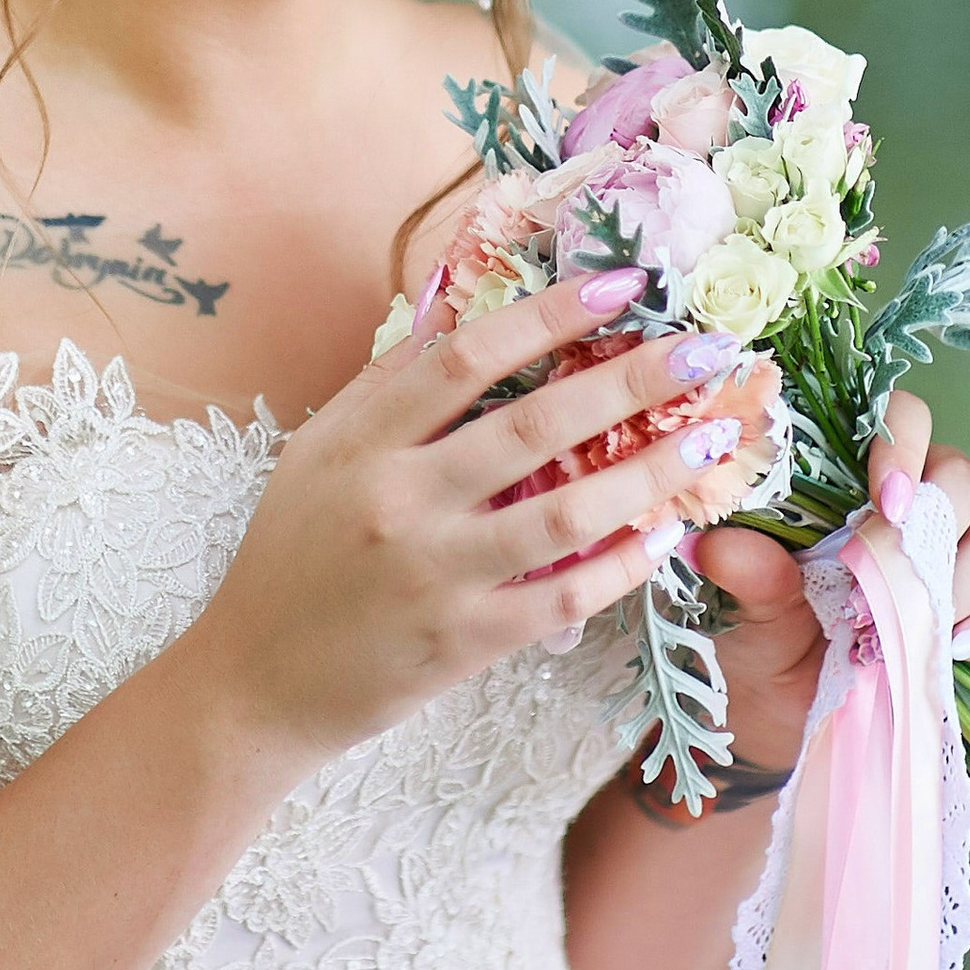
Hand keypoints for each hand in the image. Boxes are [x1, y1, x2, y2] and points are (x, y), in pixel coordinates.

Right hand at [193, 274, 780, 773]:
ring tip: (712, 437)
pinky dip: (623, 563)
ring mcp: (436, 575)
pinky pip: (564, 595)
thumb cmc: (291, 556)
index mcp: (363, 443)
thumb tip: (453, 298)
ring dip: (650, 471)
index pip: (467, 357)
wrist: (258, 683)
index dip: (549, 313)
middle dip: (630, 380)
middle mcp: (401, 502)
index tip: (622, 285)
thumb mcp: (318, 452)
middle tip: (705, 350)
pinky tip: (668, 531)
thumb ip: (387, 382)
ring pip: (566, 512)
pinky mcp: (464, 642)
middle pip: (533, 425)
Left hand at [686, 384, 969, 784]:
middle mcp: (913, 503)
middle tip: (898, 581)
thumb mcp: (741, 609)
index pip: (898, 418)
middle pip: (959, 477)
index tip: (884, 502)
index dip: (901, 446)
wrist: (775, 712)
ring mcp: (956, 553)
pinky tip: (963, 646)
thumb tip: (721, 545)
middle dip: (937, 527)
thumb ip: (746, 574)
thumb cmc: (755, 638)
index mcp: (851, 476)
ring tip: (923, 630)